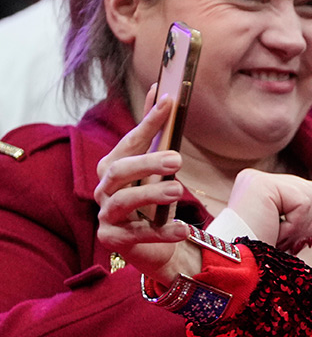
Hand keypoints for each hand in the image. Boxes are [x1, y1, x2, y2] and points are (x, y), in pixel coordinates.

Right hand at [95, 93, 197, 284]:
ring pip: (123, 201)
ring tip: (178, 190)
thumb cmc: (154, 200)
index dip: (148, 122)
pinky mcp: (112, 240)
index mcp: (114, 166)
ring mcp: (106, 215)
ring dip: (152, 194)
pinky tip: (183, 228)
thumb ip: (155, 131)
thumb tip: (159, 90)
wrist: (156, 246)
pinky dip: (161, 231)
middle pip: (119, 170)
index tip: (169, 102)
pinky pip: (136, 235)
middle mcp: (104, 189)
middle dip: (147, 162)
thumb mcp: (158, 166)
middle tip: (177, 159)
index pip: (130, 141)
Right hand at [227, 168, 311, 251]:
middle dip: (306, 224)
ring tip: (277, 238)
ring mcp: (258, 179)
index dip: (307, 221)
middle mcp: (257, 178)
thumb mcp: (290, 233)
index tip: (291, 242)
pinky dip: (296, 225)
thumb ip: (309, 211)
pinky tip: (275, 234)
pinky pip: (303, 202)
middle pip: (311, 191)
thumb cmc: (259, 257)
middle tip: (284, 243)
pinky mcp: (261, 185)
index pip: (304, 193)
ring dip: (301, 227)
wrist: (235, 272)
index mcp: (261, 188)